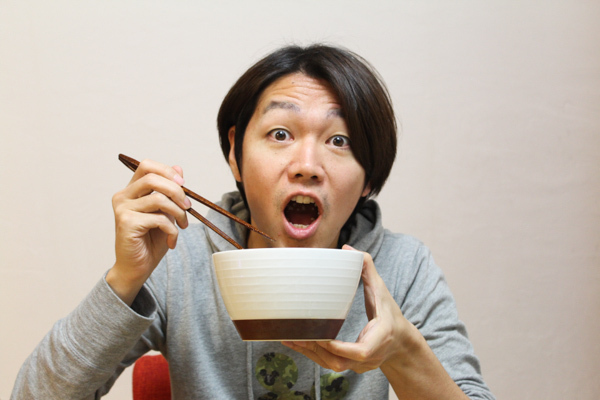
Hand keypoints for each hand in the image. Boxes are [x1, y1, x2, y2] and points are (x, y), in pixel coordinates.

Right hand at [107, 159, 190, 304]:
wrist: (137, 268)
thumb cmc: (151, 241)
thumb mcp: (166, 213)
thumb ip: (170, 192)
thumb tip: (179, 168)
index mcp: (131, 190)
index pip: (146, 166)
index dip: (167, 171)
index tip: (183, 183)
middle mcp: (123, 196)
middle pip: (153, 178)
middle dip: (177, 191)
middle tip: (188, 207)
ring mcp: (122, 209)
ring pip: (159, 199)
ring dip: (178, 213)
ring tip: (182, 225)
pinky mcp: (126, 223)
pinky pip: (159, 219)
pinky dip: (172, 230)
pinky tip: (172, 241)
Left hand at [282, 245, 410, 373]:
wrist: (399, 342)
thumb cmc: (389, 314)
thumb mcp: (381, 290)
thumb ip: (367, 268)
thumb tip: (347, 249)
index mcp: (380, 338)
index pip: (361, 351)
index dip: (342, 348)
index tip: (325, 338)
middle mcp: (369, 357)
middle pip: (340, 361)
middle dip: (317, 349)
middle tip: (297, 333)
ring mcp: (360, 365)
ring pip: (332, 365)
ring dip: (310, 353)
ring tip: (290, 338)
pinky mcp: (350, 366)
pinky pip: (329, 364)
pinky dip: (312, 355)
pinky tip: (296, 343)